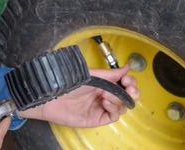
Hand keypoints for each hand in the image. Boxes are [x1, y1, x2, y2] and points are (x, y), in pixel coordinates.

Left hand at [19, 65, 139, 127]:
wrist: (52, 97)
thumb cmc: (66, 84)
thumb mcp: (92, 75)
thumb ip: (110, 73)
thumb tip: (126, 67)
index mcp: (104, 83)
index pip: (125, 84)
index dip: (130, 82)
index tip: (128, 80)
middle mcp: (104, 95)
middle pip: (128, 97)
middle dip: (132, 93)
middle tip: (128, 89)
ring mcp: (101, 107)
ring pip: (122, 107)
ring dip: (119, 100)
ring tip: (106, 94)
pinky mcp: (96, 118)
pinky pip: (113, 116)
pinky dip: (114, 109)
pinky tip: (105, 102)